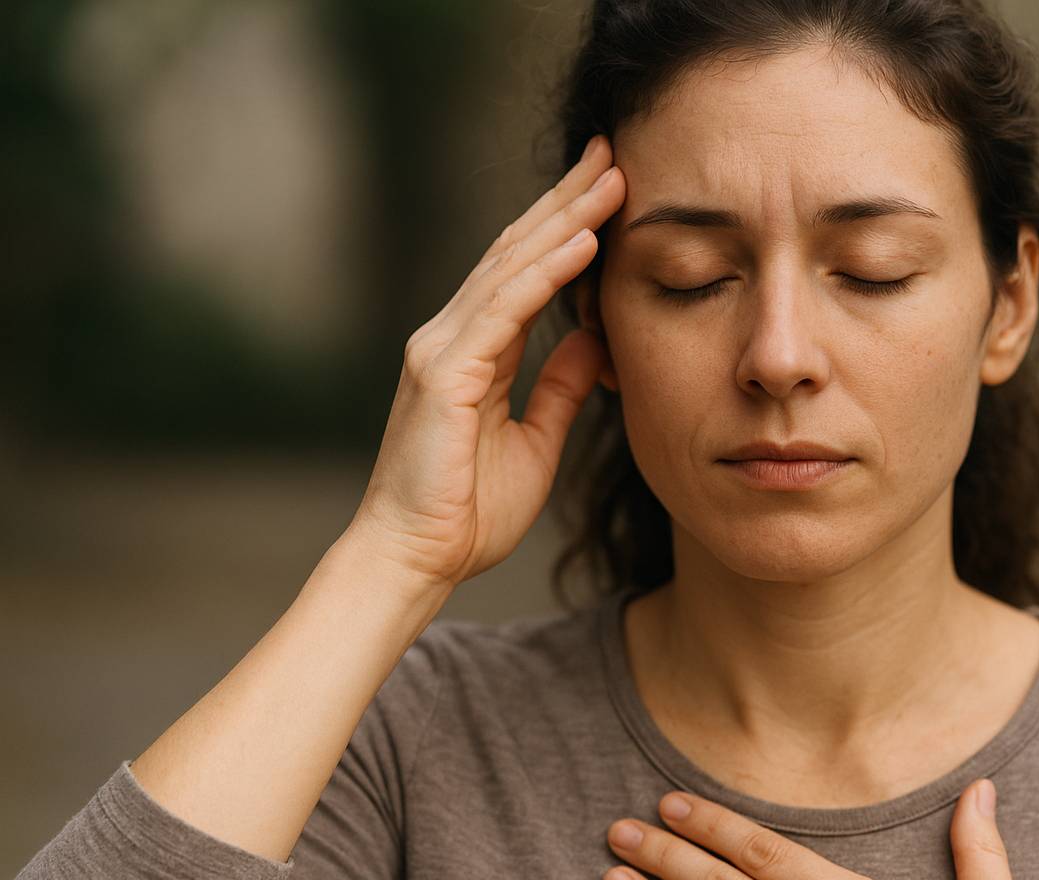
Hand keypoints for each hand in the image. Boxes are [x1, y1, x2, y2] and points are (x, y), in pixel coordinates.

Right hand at [346, 134, 625, 588]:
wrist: (416, 560)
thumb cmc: (467, 512)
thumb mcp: (535, 440)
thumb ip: (559, 387)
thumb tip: (593, 342)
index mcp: (474, 350)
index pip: (526, 271)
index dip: (567, 224)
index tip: (610, 186)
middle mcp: (452, 335)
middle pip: (518, 251)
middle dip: (567, 199)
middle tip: (614, 150)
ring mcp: (442, 349)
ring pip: (512, 267)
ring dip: (566, 219)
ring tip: (612, 178)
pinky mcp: (443, 373)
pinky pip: (504, 310)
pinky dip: (545, 273)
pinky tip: (583, 241)